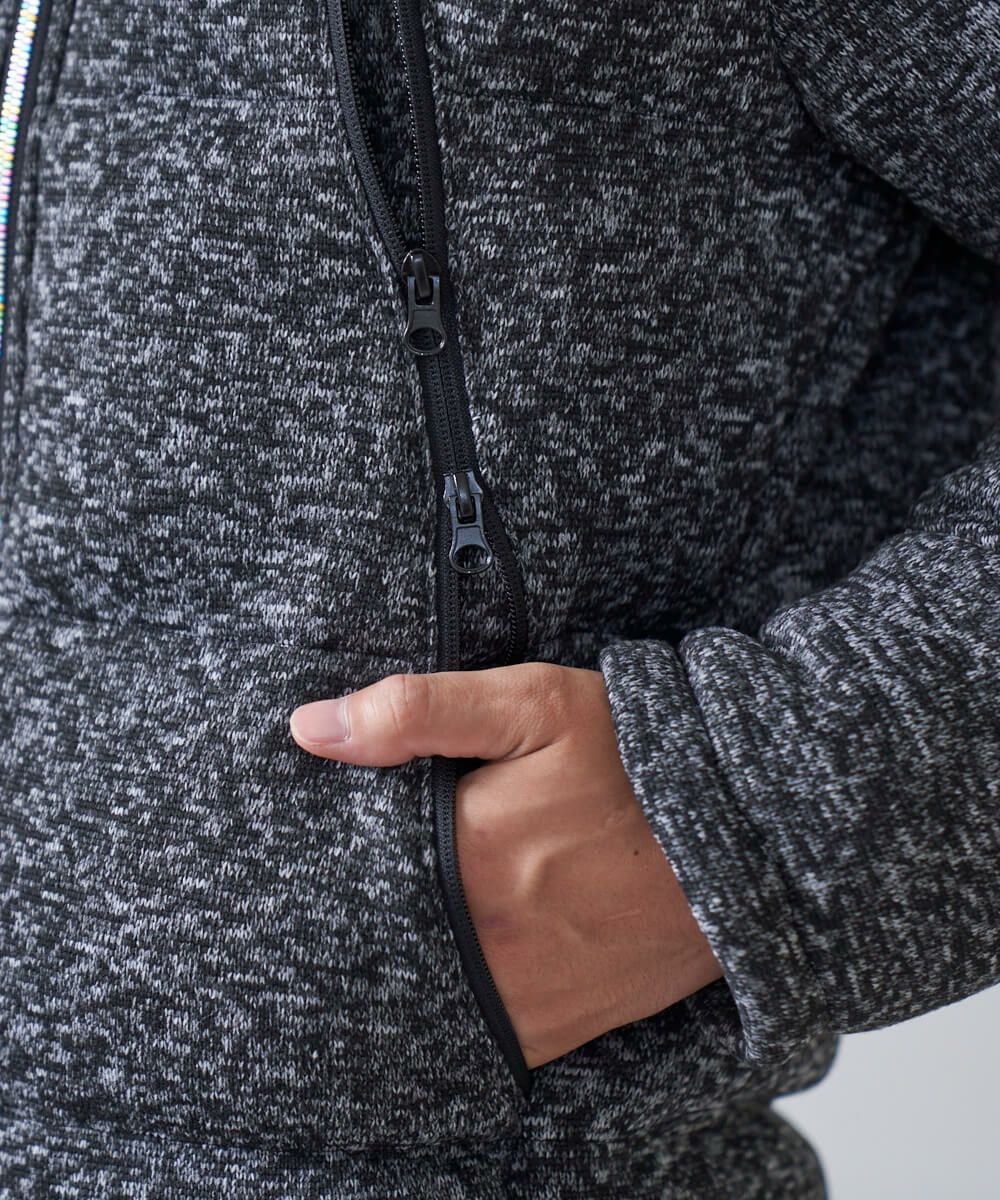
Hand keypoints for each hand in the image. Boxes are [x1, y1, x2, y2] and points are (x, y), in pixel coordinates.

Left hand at [289, 662, 722, 1068]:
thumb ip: (418, 712)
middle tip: (346, 879)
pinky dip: (444, 1003)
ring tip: (393, 919)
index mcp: (469, 856)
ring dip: (395, 957)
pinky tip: (450, 963)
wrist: (754, 837)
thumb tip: (310, 726)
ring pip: (414, 990)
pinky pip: (468, 1033)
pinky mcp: (554, 1028)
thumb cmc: (643, 760)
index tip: (316, 833)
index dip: (328, 848)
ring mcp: (521, 995)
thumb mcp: (536, 704)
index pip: (352, 866)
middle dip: (354, 906)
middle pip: (377, 934)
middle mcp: (486, 940)